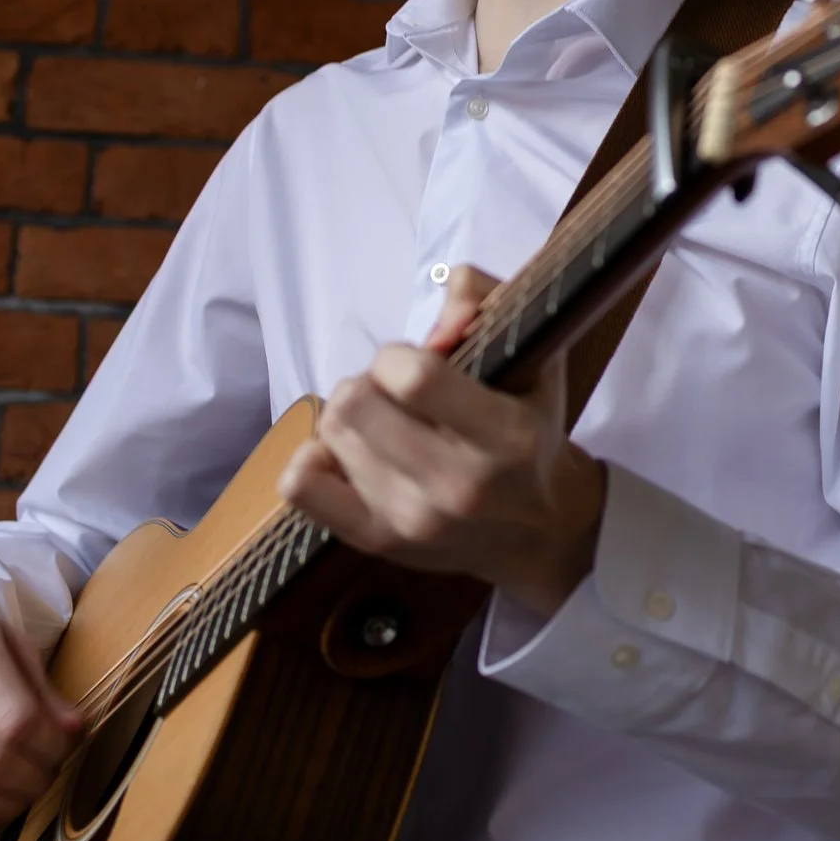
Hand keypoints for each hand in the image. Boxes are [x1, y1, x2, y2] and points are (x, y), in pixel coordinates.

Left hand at [279, 263, 607, 615]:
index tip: (418, 363)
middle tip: (397, 394)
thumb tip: (443, 310)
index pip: (413, 378)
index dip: (398, 355)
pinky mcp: (376, 541)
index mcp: (506, 438)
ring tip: (384, 423)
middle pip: (355, 403)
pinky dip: (314, 458)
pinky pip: (303, 487)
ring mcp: (413, 520)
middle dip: (370, 381)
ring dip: (351, 415)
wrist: (537, 530)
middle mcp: (458, 486)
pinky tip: (350, 453)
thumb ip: (487, 299)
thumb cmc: (530, 430)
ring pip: (331, 432)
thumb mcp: (533, 355)